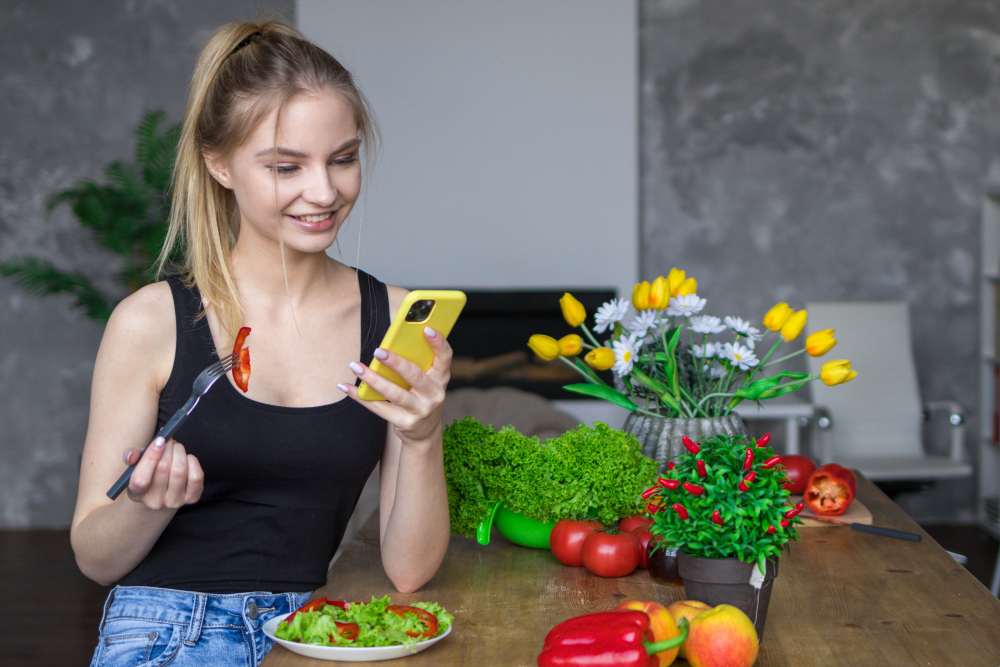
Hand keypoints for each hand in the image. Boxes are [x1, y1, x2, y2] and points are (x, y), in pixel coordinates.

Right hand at [122, 437, 203, 509]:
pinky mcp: (192, 498)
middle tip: (168, 439)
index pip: (140, 479)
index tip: (159, 440)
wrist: (162, 492)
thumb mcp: (136, 465)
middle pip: (163, 469)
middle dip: (168, 448)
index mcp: (136, 494)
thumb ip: (132, 456)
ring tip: (176, 447)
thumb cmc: (148, 473)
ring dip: (180, 452)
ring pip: (180, 471)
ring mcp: (174, 501)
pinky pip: (196, 476)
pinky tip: (186, 458)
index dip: (150, 457)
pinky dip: (193, 461)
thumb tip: (132, 454)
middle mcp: (155, 502)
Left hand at [339, 327, 451, 442]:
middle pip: (415, 375)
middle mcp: (434, 394)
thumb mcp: (427, 381)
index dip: (439, 343)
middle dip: (396, 362)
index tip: (427, 328)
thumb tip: (388, 345)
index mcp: (441, 378)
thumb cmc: (421, 396)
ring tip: (356, 366)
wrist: (425, 432)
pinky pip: (380, 408)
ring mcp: (421, 410)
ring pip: (394, 393)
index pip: (445, 358)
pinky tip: (347, 387)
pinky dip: (361, 397)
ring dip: (373, 379)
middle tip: (377, 351)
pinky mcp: (406, 423)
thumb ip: (415, 364)